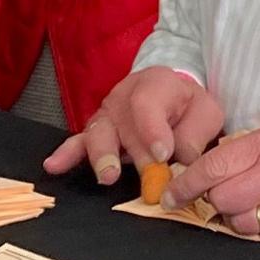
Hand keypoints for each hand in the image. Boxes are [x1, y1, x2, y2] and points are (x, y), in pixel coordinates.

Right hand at [46, 64, 228, 184]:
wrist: (169, 95)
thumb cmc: (188, 106)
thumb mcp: (206, 111)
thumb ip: (198, 131)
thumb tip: (183, 158)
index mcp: (155, 84)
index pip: (146, 103)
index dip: (152, 129)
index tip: (163, 153)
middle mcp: (124, 96)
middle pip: (123, 124)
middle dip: (136, 152)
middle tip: (150, 175)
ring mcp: (106, 114)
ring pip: (98, 133)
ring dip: (101, 155)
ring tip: (108, 176)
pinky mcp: (95, 131)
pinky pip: (78, 142)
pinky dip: (65, 154)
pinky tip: (53, 166)